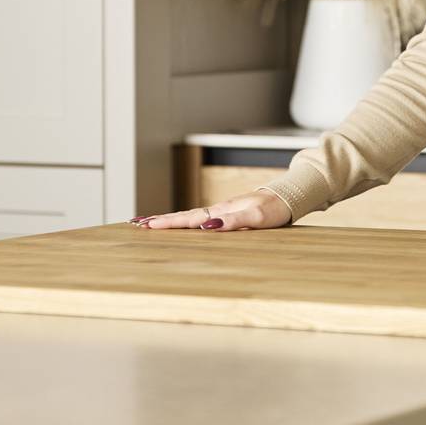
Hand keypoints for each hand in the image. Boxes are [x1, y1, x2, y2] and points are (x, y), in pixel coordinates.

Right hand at [132, 189, 292, 230]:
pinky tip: (181, 225)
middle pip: (183, 216)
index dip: (166, 223)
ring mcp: (221, 211)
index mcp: (221, 210)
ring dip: (169, 220)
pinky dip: (185, 221)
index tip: (145, 225)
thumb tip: (205, 227)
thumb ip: (234, 222)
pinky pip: (200, 219)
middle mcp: (218, 210)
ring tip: (149, 224)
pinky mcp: (227, 215)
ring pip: (190, 217)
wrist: (288, 197)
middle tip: (136, 224)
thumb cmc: (275, 209)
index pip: (188, 218)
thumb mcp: (257, 218)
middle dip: (160, 221)